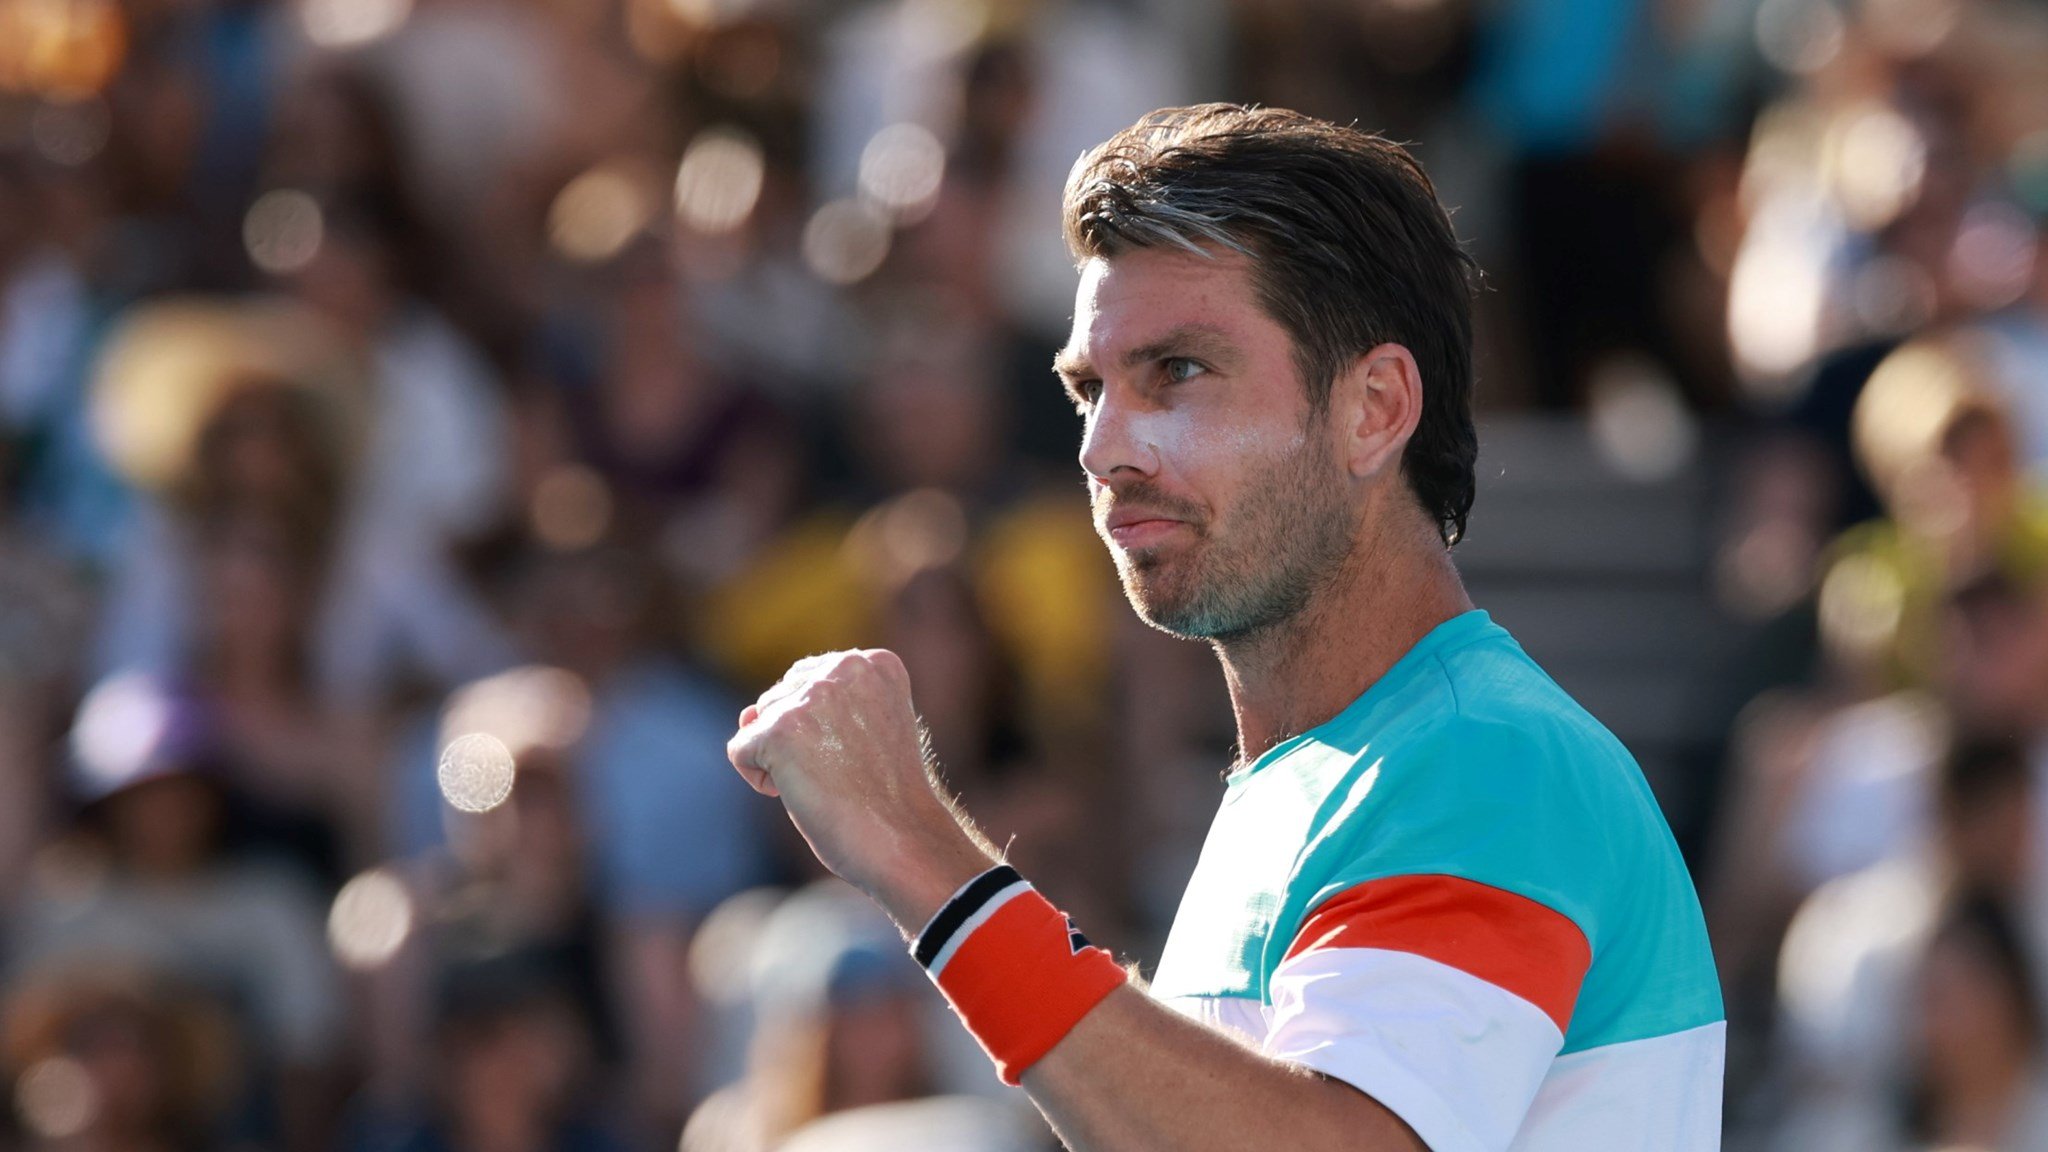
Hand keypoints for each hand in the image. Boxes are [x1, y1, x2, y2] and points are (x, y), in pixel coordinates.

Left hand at [727, 649, 994, 927]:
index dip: (825, 728)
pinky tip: (804, 794)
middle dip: (798, 741)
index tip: (860, 755)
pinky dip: (760, 780)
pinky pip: (741, 751)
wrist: (903, 840)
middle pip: (782, 697)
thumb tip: (745, 714)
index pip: (812, 681)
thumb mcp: (862, 732)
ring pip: (760, 723)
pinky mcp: (780, 729)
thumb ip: (807, 707)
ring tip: (830, 783)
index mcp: (875, 662)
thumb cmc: (886, 796)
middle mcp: (845, 667)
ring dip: (782, 760)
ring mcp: (812, 696)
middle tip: (846, 773)